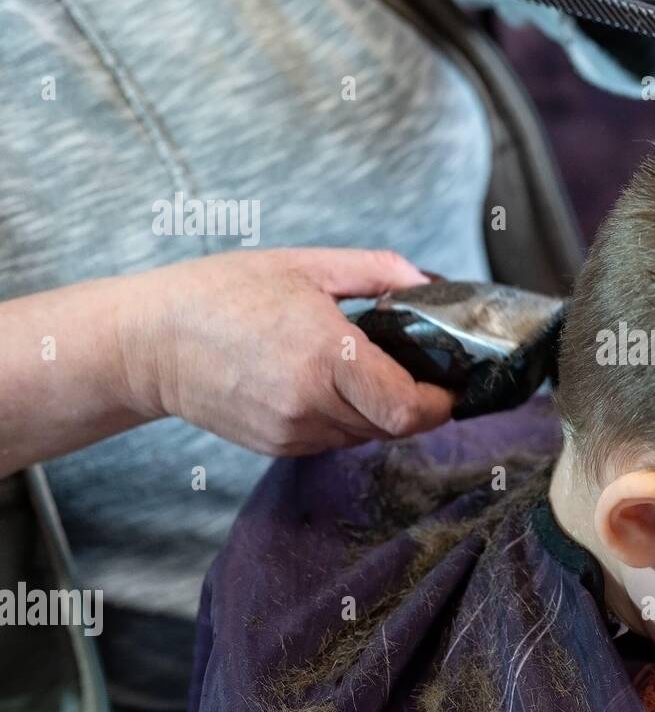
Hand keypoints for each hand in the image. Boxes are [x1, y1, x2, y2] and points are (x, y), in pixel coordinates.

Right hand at [132, 249, 453, 455]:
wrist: (147, 343)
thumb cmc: (221, 294)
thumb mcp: (305, 265)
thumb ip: (377, 271)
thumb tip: (428, 281)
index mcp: (328, 356)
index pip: (410, 410)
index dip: (441, 402)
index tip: (450, 383)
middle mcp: (312, 404)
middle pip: (396, 426)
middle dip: (416, 402)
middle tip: (414, 368)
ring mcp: (292, 432)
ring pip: (366, 435)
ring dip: (379, 410)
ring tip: (360, 369)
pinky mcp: (277, 446)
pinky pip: (334, 439)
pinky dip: (344, 416)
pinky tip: (324, 383)